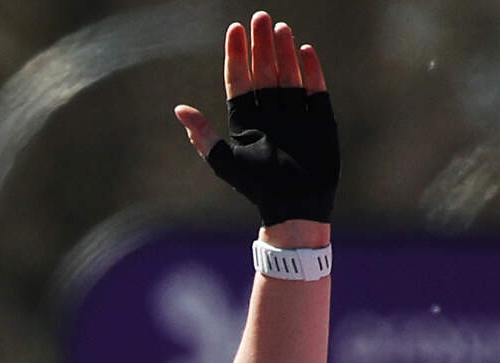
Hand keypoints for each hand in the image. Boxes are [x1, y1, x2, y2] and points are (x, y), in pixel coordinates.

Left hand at [174, 13, 333, 232]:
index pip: (239, 80)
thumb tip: (179, 109)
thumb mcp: (224, 161)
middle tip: (260, 17)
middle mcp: (270, 113)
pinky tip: (305, 50)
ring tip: (280, 29)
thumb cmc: (256, 187)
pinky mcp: (319, 120)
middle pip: (264, 71)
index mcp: (246, 121)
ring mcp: (295, 114)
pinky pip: (315, 90)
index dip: (237, 55)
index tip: (235, 29)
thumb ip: (202, 136)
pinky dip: (311, 71)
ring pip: (288, 75)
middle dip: (261, 45)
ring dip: (284, 53)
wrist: (293, 207)